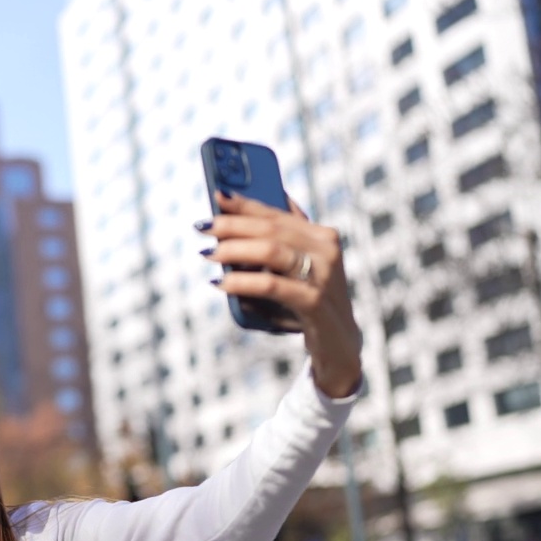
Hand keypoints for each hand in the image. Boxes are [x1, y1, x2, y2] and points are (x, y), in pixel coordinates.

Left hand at [199, 191, 361, 397]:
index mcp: (321, 235)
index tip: (217, 194)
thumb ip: (274, 244)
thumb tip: (233, 216)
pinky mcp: (315, 302)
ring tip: (209, 254)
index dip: (245, 203)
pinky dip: (242, 282)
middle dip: (232, 225)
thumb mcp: (294, 269)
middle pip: (271, 229)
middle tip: (202, 227)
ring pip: (271, 251)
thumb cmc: (307, 302)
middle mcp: (327, 250)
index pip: (276, 213)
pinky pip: (271, 285)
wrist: (338, 345)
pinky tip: (221, 282)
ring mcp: (324, 275)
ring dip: (234, 250)